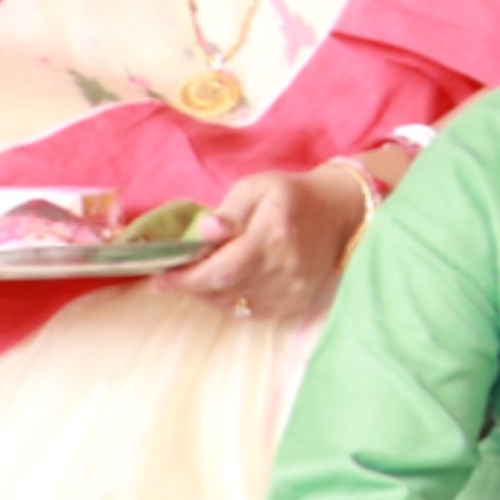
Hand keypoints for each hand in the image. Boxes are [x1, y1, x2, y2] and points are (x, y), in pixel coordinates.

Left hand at [170, 161, 379, 322]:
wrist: (340, 213)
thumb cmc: (291, 195)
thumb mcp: (258, 187)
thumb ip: (230, 211)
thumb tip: (206, 232)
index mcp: (272, 235)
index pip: (220, 269)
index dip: (185, 280)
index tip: (158, 280)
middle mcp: (284, 268)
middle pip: (224, 291)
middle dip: (191, 287)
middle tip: (173, 276)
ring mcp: (293, 289)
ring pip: (235, 305)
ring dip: (208, 295)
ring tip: (200, 277)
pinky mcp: (297, 301)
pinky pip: (252, 312)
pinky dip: (231, 302)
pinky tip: (226, 286)